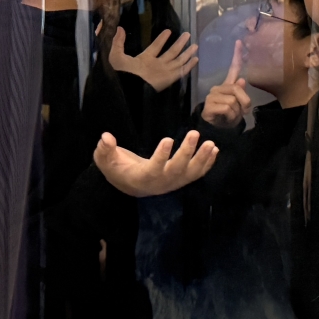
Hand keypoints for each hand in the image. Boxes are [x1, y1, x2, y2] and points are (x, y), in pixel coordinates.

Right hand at [94, 130, 218, 197]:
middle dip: (187, 153)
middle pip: (176, 170)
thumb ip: (104, 149)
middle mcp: (160, 183)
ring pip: (190, 173)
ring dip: (202, 159)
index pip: (153, 168)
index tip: (167, 139)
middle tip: (194, 133)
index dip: (161, 156)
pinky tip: (214, 149)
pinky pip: (196, 174)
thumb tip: (105, 137)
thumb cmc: (117, 169)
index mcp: (141, 178)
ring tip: (211, 143)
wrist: (130, 185)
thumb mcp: (105, 160)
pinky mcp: (180, 180)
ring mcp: (172, 183)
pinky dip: (207, 163)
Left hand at [109, 25, 197, 90]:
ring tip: (195, 45)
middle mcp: (157, 65)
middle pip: (171, 52)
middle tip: (187, 34)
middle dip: (179, 44)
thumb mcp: (116, 55)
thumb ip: (118, 42)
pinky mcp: (170, 78)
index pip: (156, 46)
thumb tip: (120, 28)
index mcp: (145, 59)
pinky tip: (195, 59)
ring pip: (178, 59)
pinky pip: (181, 71)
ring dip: (187, 52)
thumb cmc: (123, 73)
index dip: (161, 39)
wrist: (130, 87)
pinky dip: (189, 66)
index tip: (168, 31)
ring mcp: (164, 71)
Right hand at [201, 41, 253, 126]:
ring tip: (230, 116)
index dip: (236, 55)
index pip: (233, 69)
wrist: (216, 130)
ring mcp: (212, 96)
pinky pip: (227, 108)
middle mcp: (218, 88)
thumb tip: (242, 80)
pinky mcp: (209, 105)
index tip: (239, 41)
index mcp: (227, 86)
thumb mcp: (239, 106)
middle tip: (243, 111)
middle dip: (244, 102)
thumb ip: (241, 94)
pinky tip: (224, 118)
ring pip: (233, 101)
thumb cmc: (228, 118)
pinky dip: (230, 116)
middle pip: (237, 89)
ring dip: (236, 112)